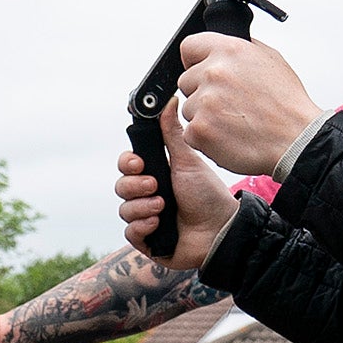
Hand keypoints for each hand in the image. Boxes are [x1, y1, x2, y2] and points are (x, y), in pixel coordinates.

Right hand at [117, 137, 237, 271]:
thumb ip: (173, 132)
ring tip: (163, 206)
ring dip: (142, 206)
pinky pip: (130, 232)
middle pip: (121, 186)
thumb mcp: (188, 160)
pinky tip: (158, 223)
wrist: (221, 228)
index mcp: (156, 174)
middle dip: (134, 185)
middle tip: (155, 185)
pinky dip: (142, 226)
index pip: (127, 166)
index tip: (138, 163)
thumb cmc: (208, 195)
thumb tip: (170, 101)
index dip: (127, 163)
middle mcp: (148, 196)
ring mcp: (147, 218)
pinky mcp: (148, 241)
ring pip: (124, 210)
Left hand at [168, 28, 326, 176]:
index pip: (189, 47)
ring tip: (233, 121)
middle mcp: (214, 73)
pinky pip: (190, 132)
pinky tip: (228, 135)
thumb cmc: (287, 104)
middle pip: (186, 81)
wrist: (296, 140)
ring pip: (188, 108)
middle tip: (228, 103)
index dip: (195, 62)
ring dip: (204, 116)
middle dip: (202, 92)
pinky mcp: (200, 130)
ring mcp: (204, 102)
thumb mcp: (270, 59)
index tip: (201, 71)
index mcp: (229, 50)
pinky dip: (205, 137)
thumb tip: (223, 46)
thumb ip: (241, 49)